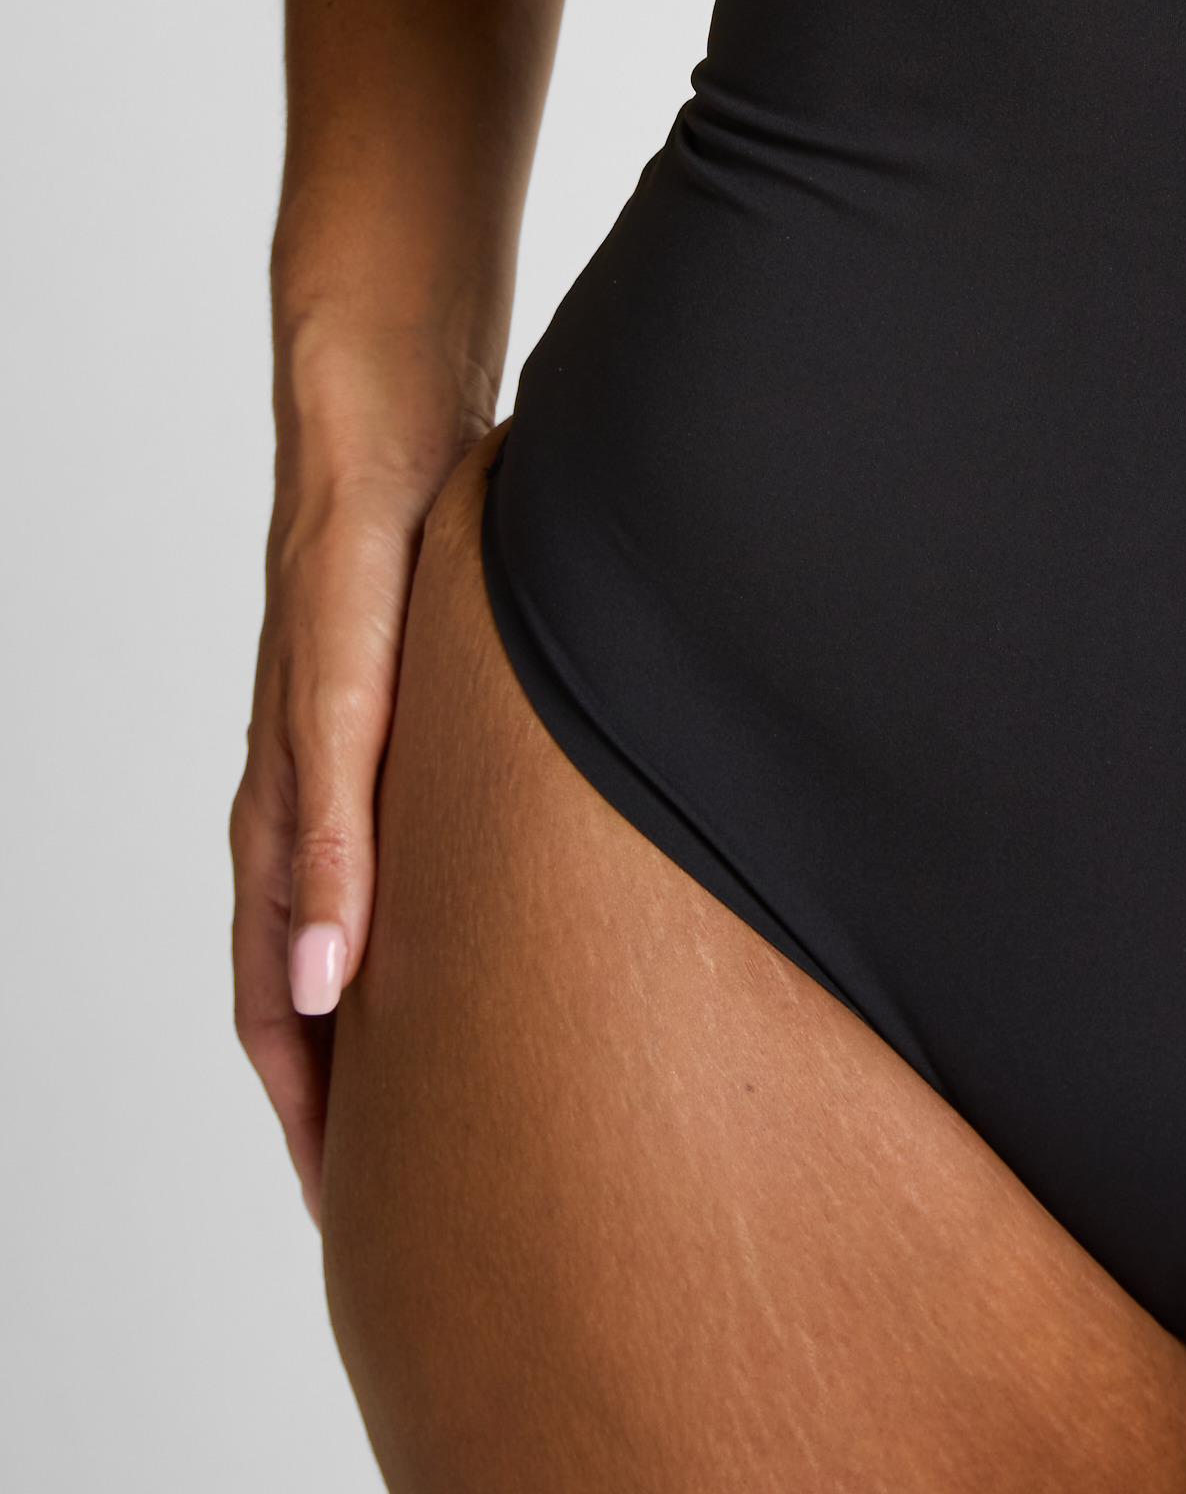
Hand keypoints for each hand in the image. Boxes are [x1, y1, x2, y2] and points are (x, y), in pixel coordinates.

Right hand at [230, 423, 478, 1221]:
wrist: (387, 420)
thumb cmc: (365, 545)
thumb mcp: (350, 699)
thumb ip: (334, 832)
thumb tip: (327, 984)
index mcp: (287, 814)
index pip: (280, 1008)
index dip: (313, 1114)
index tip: (349, 1212)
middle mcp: (307, 802)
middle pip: (309, 990)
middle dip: (344, 1099)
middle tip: (398, 1198)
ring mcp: (347, 764)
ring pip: (347, 931)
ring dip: (374, 1025)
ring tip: (429, 1103)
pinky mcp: (395, 720)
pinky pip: (381, 859)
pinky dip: (404, 931)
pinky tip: (457, 944)